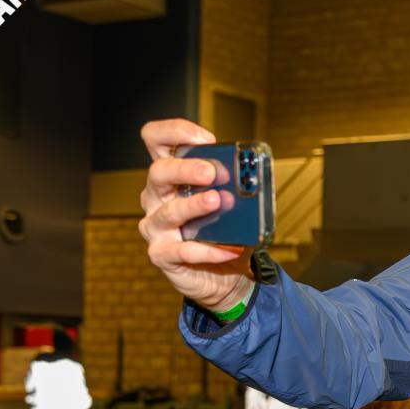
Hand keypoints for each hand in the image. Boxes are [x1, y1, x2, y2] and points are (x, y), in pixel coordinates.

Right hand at [137, 119, 254, 311]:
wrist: (226, 277)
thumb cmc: (225, 233)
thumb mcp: (234, 205)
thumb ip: (238, 187)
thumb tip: (254, 176)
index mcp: (171, 176)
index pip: (155, 140)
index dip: (174, 132)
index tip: (204, 138)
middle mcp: (157, 197)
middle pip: (158, 172)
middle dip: (185, 168)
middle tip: (212, 172)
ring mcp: (155, 226)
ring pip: (168, 211)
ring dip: (193, 205)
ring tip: (217, 201)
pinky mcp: (162, 255)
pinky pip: (182, 251)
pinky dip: (207, 251)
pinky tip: (229, 249)